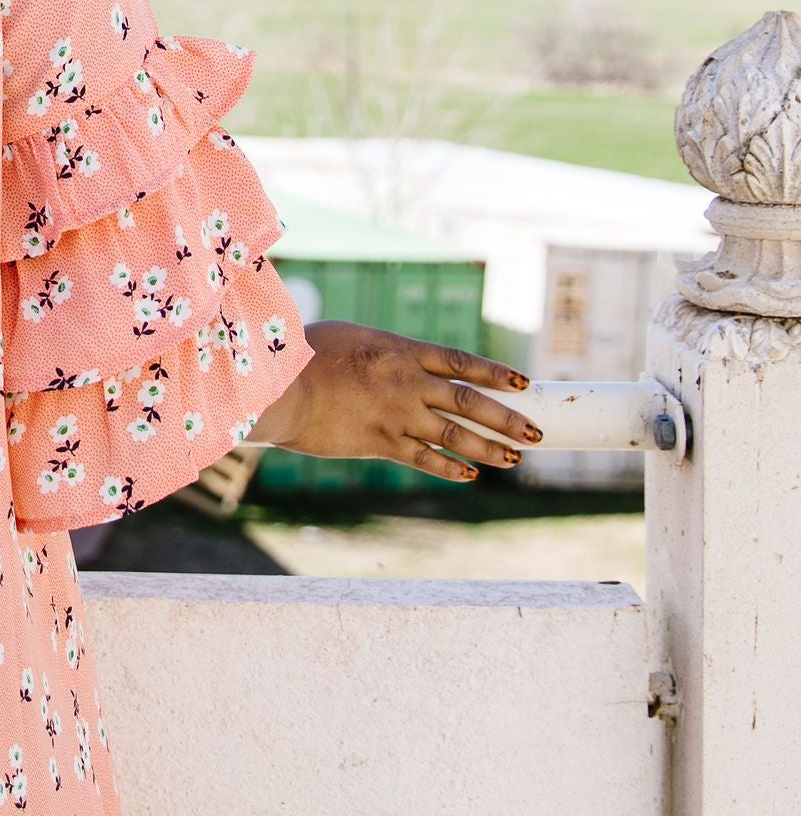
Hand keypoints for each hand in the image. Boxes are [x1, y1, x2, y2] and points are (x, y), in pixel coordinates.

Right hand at [250, 321, 540, 483]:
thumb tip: (401, 364)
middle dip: (508, 418)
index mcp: (401, 350)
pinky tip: (469, 476)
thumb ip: (383, 354)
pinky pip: (424, 459)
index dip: (496, 373)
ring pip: (456, 434)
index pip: (462, 361)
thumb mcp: (352, 339)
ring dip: (489, 449)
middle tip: (537, 433)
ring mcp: (396, 414)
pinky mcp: (380, 443)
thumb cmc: (302, 356)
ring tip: (515, 459)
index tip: (524, 383)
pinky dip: (450, 468)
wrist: (278, 386)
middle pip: (471, 400)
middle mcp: (408, 382)